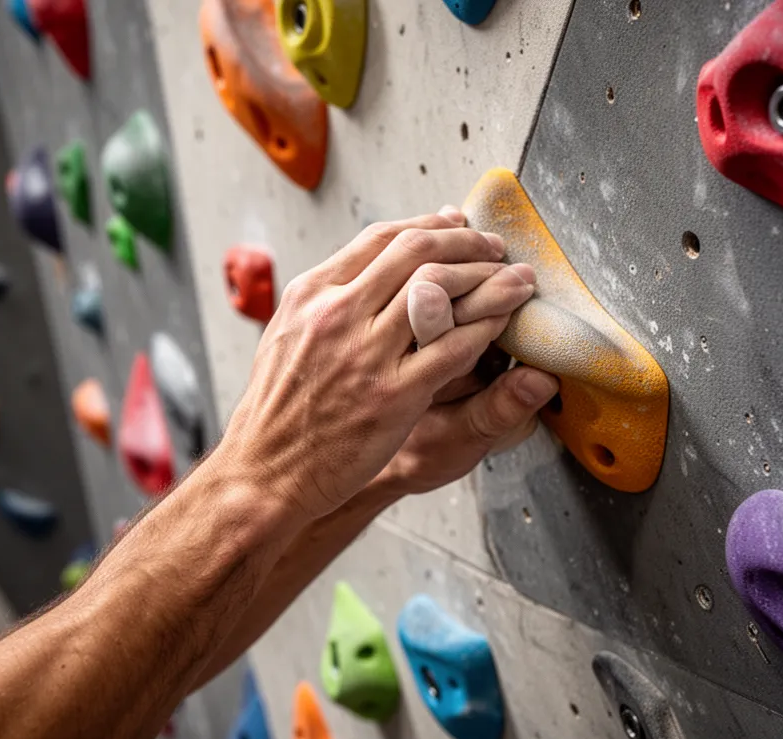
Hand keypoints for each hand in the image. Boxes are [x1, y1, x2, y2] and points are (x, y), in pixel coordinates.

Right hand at [215, 208, 537, 521]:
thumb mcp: (289, 333)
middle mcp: (337, 315)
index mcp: (312, 293)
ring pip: (440, 291)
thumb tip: (370, 266)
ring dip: (489, 279)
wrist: (266, 468)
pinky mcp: (392, 396)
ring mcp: (365, 355)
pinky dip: (484, 329)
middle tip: (496, 248)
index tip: (458, 225)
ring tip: (515, 279)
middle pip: (416, 253)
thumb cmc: (279, 407)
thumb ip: (329, 297)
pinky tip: (502, 324)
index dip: (430, 225)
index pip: (381, 237)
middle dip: (467, 243)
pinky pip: (452, 349)